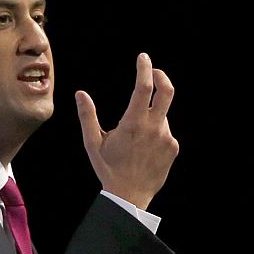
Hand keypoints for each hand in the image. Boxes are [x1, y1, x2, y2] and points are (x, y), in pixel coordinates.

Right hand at [75, 53, 179, 209]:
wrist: (130, 196)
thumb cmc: (108, 169)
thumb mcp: (93, 143)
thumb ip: (87, 116)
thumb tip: (80, 93)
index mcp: (133, 124)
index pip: (144, 87)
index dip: (145, 68)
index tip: (142, 57)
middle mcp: (154, 128)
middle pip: (167, 92)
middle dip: (161, 76)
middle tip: (154, 71)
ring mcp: (166, 138)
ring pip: (162, 115)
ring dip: (150, 116)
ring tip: (135, 138)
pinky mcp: (173, 147)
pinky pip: (165, 131)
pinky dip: (155, 131)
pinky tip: (143, 149)